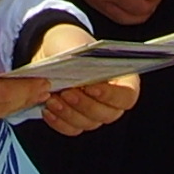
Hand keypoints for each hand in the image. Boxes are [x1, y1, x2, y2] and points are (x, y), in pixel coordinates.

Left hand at [25, 22, 139, 136]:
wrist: (51, 52)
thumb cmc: (70, 45)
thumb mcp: (75, 44)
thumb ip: (82, 57)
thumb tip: (78, 72)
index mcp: (123, 79)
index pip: (127, 96)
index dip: (111, 95)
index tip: (90, 87)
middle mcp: (112, 100)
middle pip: (108, 114)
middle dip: (85, 105)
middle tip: (66, 92)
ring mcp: (95, 114)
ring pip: (88, 123)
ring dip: (69, 113)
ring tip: (52, 98)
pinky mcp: (77, 121)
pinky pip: (72, 129)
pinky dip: (59, 121)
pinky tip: (47, 109)